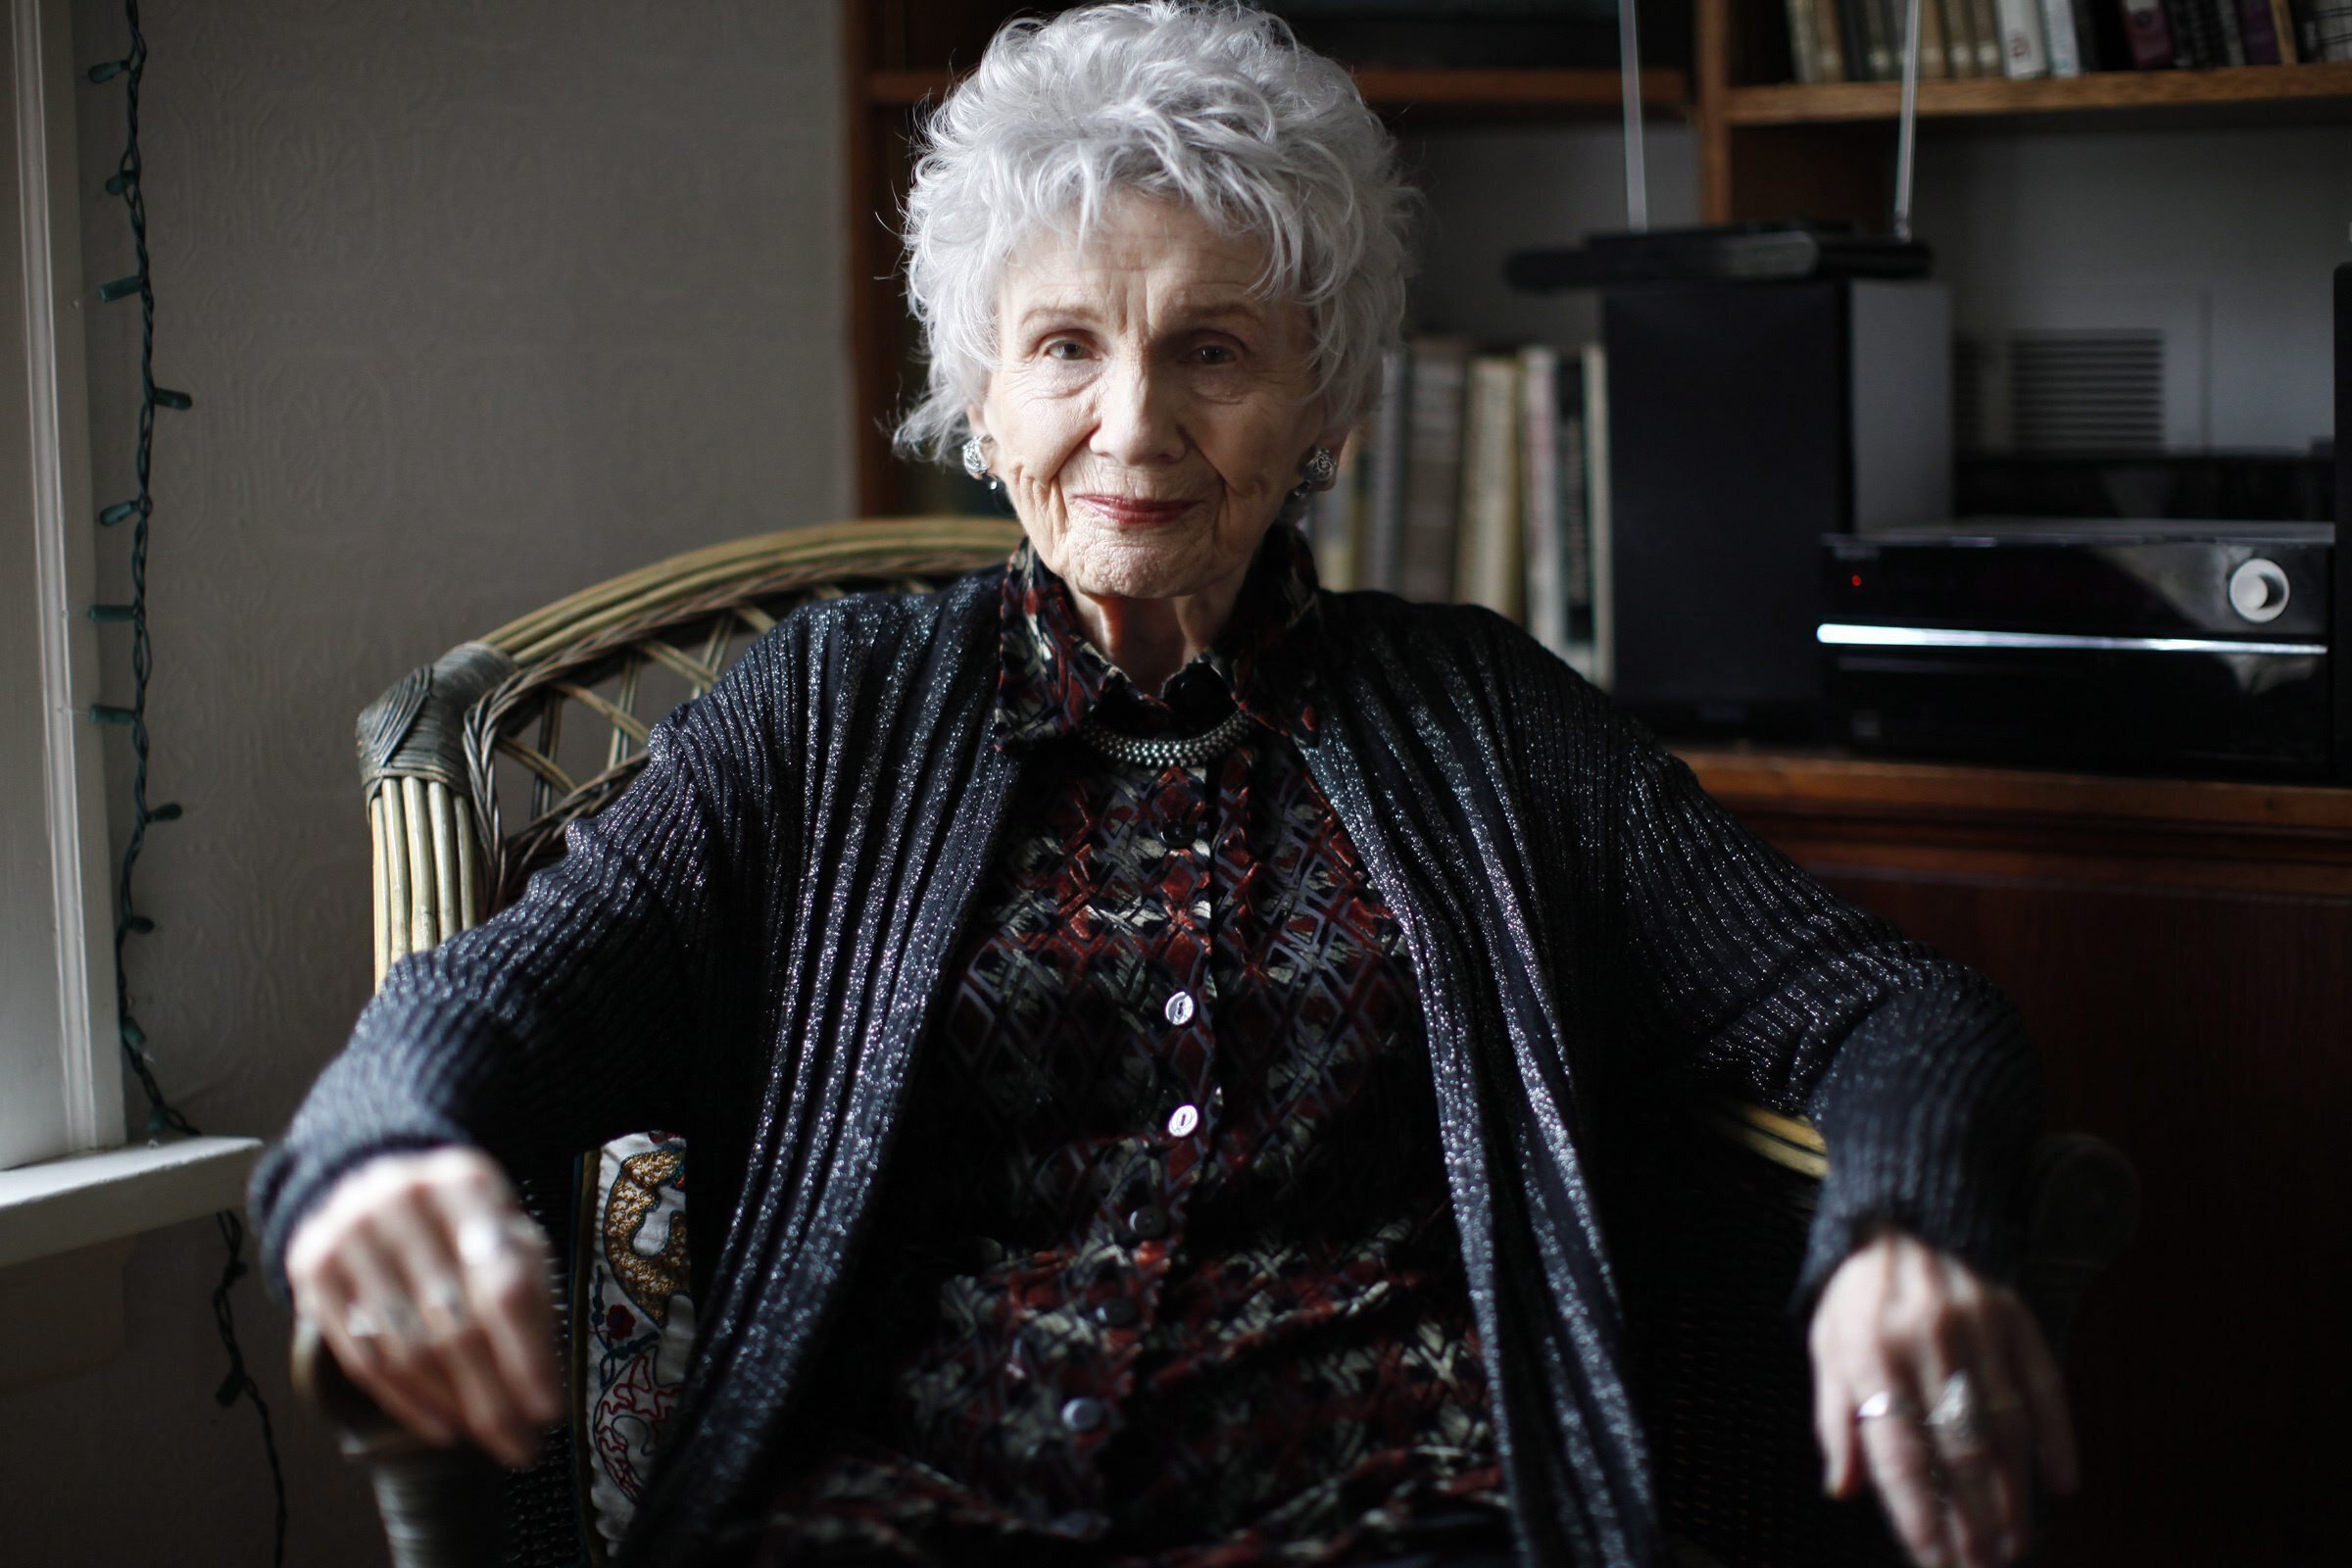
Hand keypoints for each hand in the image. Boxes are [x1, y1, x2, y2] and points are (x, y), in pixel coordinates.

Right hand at [284, 1146, 563, 1466]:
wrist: (376, 1187)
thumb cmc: (462, 1223)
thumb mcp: (507, 1232)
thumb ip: (529, 1289)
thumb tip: (544, 1381)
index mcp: (466, 1182)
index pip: (503, 1284)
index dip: (526, 1355)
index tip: (549, 1411)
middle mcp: (401, 1198)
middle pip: (453, 1324)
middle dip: (493, 1398)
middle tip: (522, 1446)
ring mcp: (348, 1231)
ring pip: (406, 1348)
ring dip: (454, 1405)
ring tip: (490, 1437)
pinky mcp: (311, 1267)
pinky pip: (362, 1357)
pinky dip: (407, 1402)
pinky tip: (444, 1426)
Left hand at [1809, 1228, 2078, 1567]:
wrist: (1902, 1212)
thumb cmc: (1857, 1294)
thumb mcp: (1827, 1347)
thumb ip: (1835, 1419)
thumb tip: (1843, 1489)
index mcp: (1869, 1355)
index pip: (1899, 1453)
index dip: (1919, 1514)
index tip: (1936, 1561)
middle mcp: (1926, 1344)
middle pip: (1958, 1452)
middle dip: (1973, 1521)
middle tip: (1986, 1565)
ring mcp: (1978, 1329)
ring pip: (2004, 1428)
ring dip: (2014, 1494)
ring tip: (2016, 1544)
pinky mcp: (2016, 1316)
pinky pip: (2045, 1386)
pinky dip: (2058, 1437)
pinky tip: (2062, 1484)